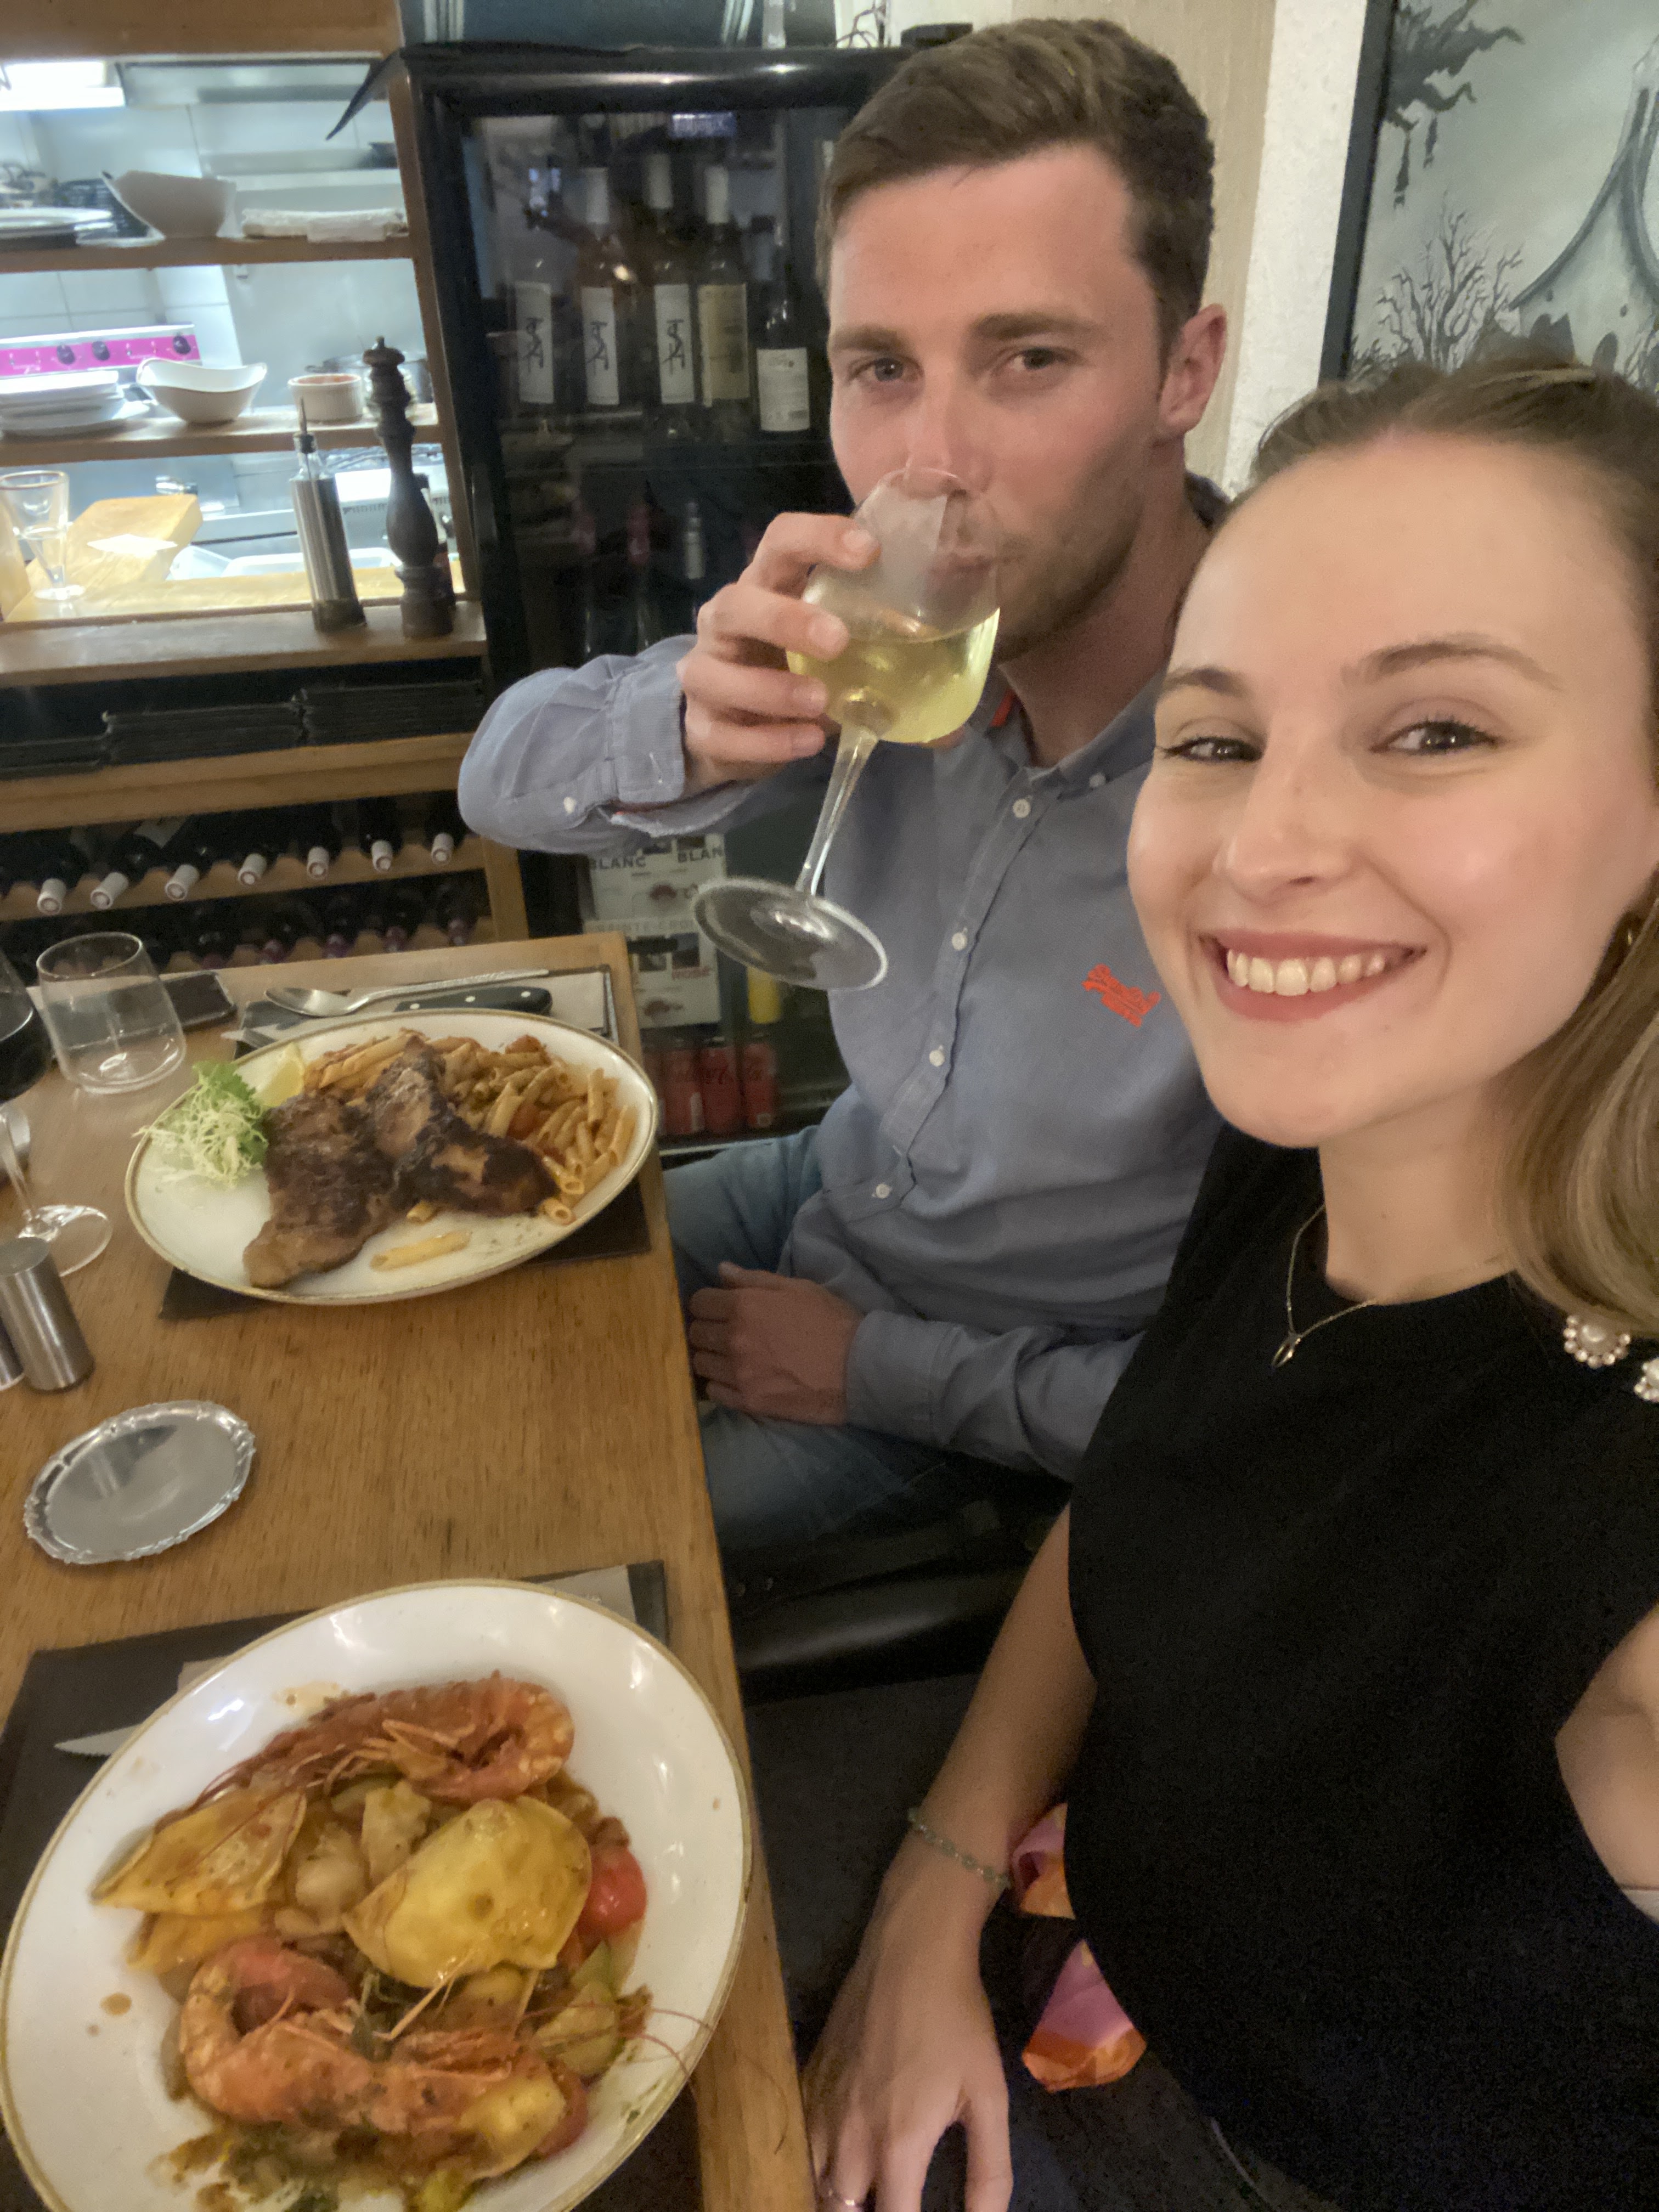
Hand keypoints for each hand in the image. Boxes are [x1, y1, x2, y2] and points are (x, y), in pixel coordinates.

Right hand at [676, 512, 874, 792]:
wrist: (732, 734)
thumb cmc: (795, 677)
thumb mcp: (840, 664)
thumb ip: (890, 679)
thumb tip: (954, 728)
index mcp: (768, 588)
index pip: (783, 540)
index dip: (820, 536)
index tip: (870, 551)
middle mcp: (728, 622)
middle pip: (739, 601)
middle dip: (785, 618)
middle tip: (837, 640)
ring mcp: (706, 673)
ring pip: (716, 671)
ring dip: (771, 687)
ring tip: (821, 703)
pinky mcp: (700, 727)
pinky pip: (721, 732)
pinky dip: (766, 739)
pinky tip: (807, 742)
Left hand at [686, 1263, 860, 1423]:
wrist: (857, 1368)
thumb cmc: (831, 1322)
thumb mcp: (798, 1288)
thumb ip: (754, 1279)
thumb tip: (721, 1270)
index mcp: (744, 1306)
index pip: (699, 1302)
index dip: (708, 1303)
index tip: (719, 1309)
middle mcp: (734, 1339)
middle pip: (695, 1333)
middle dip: (707, 1329)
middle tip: (725, 1333)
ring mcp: (739, 1373)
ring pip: (700, 1363)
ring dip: (711, 1357)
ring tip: (731, 1357)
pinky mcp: (748, 1401)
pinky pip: (714, 1392)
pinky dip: (720, 1384)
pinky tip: (738, 1378)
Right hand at [805, 1847, 1012, 2211]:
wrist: (910, 1951)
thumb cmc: (957, 2023)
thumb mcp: (989, 2097)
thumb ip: (989, 2170)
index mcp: (898, 2146)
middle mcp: (850, 2137)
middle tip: (894, 2200)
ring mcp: (822, 2107)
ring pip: (814, 2183)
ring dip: (838, 2199)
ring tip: (863, 2193)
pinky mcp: (808, 2079)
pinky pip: (799, 2142)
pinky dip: (814, 2164)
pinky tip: (835, 2161)